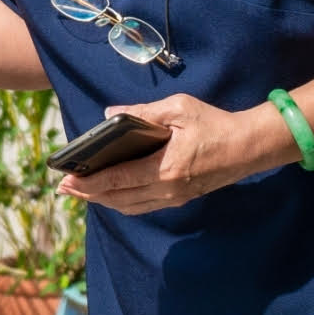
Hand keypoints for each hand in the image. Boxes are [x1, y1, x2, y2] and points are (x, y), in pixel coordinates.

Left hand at [55, 95, 294, 214]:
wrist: (250, 147)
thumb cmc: (215, 124)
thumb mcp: (179, 109)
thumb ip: (143, 112)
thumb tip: (109, 114)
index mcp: (166, 168)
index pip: (118, 179)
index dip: (89, 183)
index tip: (66, 180)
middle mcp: (167, 189)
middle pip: (118, 198)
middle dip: (88, 194)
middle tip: (63, 188)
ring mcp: (174, 197)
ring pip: (129, 206)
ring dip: (102, 201)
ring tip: (80, 192)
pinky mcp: (180, 198)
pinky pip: (142, 206)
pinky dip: (121, 202)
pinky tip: (110, 194)